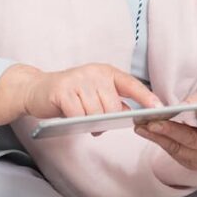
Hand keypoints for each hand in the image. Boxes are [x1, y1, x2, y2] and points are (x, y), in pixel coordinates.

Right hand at [22, 63, 161, 119]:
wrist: (35, 89)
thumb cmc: (69, 94)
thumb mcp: (94, 93)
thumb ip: (112, 101)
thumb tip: (133, 113)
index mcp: (106, 72)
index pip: (131, 84)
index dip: (146, 97)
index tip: (160, 108)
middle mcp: (94, 72)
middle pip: (112, 106)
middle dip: (107, 119)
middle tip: (97, 124)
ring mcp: (78, 80)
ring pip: (96, 112)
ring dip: (91, 123)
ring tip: (84, 121)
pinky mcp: (63, 90)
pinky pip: (78, 114)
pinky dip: (77, 121)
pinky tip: (72, 119)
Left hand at [133, 90, 196, 170]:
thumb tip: (187, 103)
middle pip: (193, 140)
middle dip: (172, 131)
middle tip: (154, 122)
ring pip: (178, 148)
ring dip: (157, 137)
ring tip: (140, 125)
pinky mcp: (191, 163)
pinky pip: (172, 152)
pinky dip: (158, 140)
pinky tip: (144, 130)